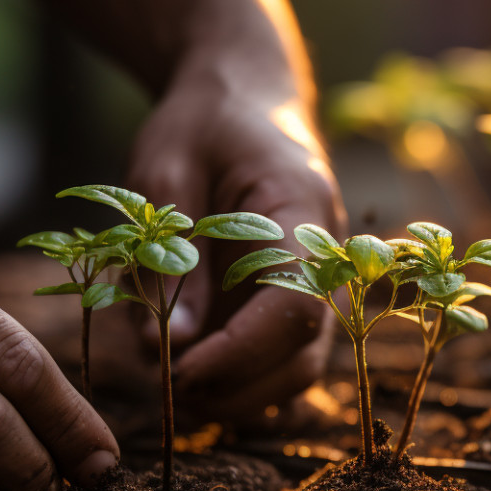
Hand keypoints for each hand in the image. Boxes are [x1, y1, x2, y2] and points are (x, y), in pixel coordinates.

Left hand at [124, 69, 344, 420]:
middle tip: (167, 390)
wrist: (244, 96)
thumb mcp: (167, 170)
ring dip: (239, 393)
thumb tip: (163, 346)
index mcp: (302, 213)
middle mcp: (326, 259)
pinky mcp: (292, 300)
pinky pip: (278, 357)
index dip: (239, 353)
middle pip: (304, 354)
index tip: (179, 372)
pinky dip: (238, 378)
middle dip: (238, 388)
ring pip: (296, 367)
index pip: (294, 306)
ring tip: (172, 383)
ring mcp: (316, 285)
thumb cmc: (204, 122)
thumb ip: (167, 255)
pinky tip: (189, 369)